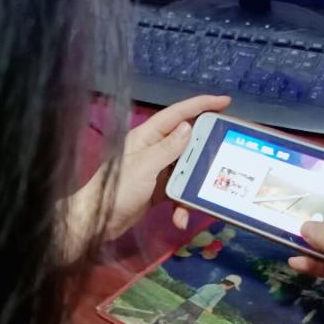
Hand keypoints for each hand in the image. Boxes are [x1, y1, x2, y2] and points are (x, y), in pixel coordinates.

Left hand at [60, 95, 229, 262]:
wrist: (97, 221)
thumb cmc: (117, 190)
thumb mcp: (144, 167)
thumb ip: (167, 148)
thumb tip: (189, 127)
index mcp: (147, 137)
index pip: (177, 114)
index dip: (201, 105)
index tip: (225, 101)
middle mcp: (153, 150)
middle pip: (187, 142)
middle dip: (205, 150)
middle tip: (226, 150)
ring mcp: (156, 170)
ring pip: (185, 170)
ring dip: (192, 185)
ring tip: (200, 197)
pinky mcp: (158, 190)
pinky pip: (178, 192)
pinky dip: (181, 205)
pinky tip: (180, 219)